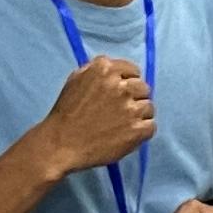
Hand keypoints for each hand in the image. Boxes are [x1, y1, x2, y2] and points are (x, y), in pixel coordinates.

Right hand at [35, 54, 155, 172]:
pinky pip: (151, 126)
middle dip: (134, 97)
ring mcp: (130, 108)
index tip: (121, 92)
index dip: (128, 81)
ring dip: (139, 115)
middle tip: (120, 110)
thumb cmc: (66, 112)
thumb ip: (97, 70)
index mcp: (104, 70)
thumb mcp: (76, 80)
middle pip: (143, 88)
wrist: (61, 143)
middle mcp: (120, 86)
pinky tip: (128, 134)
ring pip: (149, 107)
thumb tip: (116, 70)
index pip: (133, 70)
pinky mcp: (136, 130)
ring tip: (122, 123)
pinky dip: (142, 131)